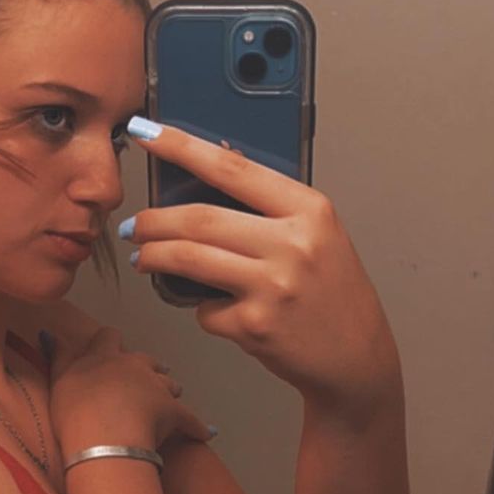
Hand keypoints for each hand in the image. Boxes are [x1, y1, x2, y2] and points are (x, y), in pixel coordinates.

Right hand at [47, 326, 213, 471]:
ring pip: (168, 382)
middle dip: (146, 367)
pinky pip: (191, 420)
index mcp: (106, 356)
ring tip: (166, 401)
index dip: (111, 343)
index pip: (110, 338)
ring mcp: (157, 387)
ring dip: (168, 389)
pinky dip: (198, 426)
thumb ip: (57, 355)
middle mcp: (134, 366)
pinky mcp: (175, 413)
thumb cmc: (77, 411)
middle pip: (144, 359)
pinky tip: (207, 432)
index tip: (110, 350)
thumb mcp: (59, 379)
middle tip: (142, 380)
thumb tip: (48, 333)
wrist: (104, 436)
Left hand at [121, 122, 400, 416]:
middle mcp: (294, 244)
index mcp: (310, 210)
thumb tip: (211, 169)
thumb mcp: (318, 234)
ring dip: (154, 257)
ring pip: (189, 259)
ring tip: (144, 257)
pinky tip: (214, 309)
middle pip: (199, 219)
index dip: (181, 147)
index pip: (232, 168)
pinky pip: (205, 309)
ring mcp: (274, 286)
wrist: (358, 358)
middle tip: (136, 225)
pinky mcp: (256, 326)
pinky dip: (200, 309)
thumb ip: (271, 207)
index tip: (147, 134)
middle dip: (154, 220)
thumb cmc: (333, 293)